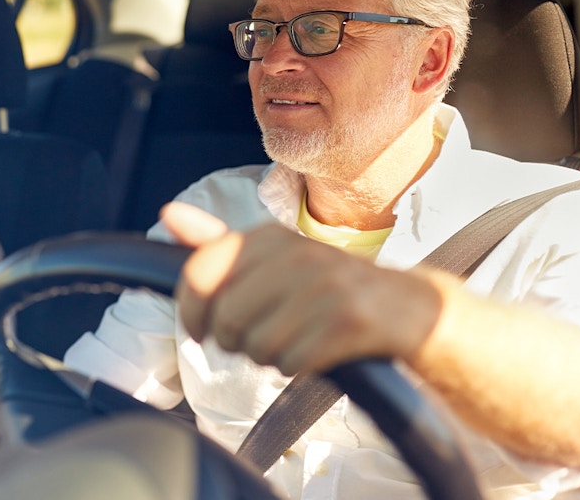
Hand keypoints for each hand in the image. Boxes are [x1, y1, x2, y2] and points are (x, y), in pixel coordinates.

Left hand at [165, 202, 440, 374]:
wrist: (410, 309)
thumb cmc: (327, 288)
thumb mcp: (272, 258)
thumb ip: (218, 244)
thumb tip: (169, 213)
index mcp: (269, 237)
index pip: (199, 272)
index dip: (190, 311)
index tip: (199, 328)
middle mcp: (296, 254)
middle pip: (225, 319)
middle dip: (234, 342)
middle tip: (255, 339)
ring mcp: (326, 286)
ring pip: (257, 346)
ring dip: (269, 356)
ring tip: (293, 340)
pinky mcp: (350, 322)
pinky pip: (292, 362)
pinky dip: (298, 366)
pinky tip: (316, 351)